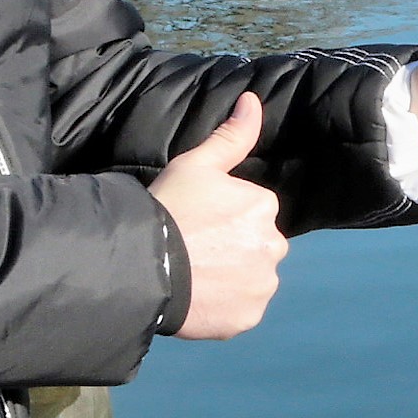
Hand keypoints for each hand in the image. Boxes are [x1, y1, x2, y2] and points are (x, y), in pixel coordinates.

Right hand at [154, 92, 286, 339]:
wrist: (143, 265)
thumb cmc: (168, 210)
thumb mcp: (195, 165)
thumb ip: (231, 136)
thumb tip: (253, 101)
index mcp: (264, 206)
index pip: (251, 212)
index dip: (222, 219)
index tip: (196, 224)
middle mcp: (274, 245)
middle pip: (257, 246)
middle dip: (233, 249)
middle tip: (195, 252)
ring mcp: (263, 285)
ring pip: (252, 279)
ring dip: (231, 279)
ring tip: (194, 276)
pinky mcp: (248, 317)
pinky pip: (242, 310)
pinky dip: (225, 307)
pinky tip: (199, 299)